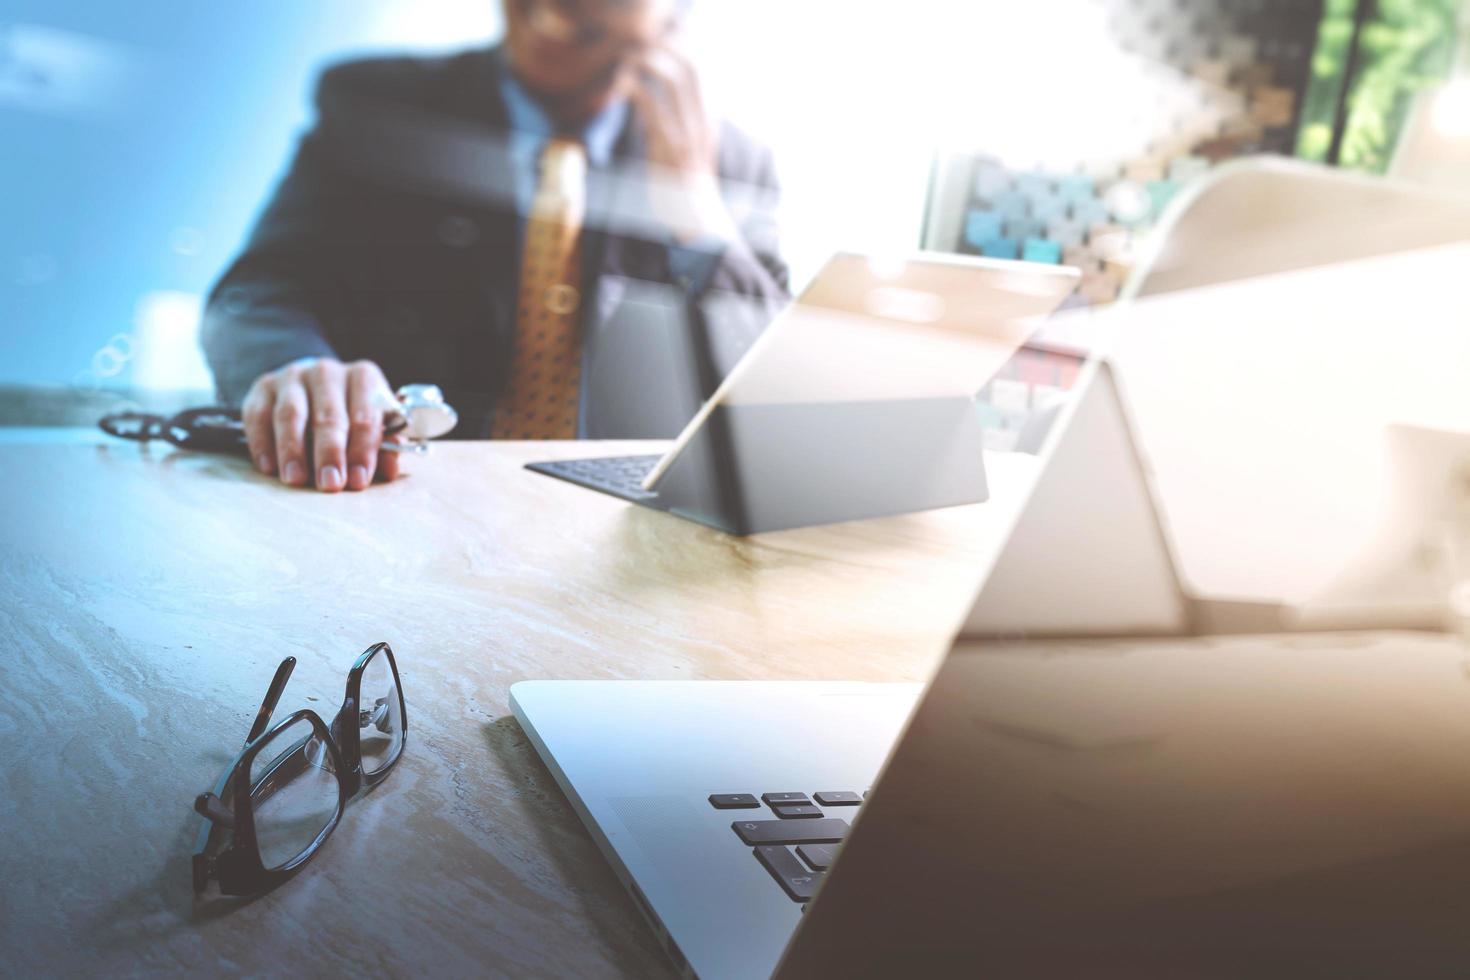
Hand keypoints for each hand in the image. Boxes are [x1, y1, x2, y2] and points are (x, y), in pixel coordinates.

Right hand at [241, 358, 400, 491]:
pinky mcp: (264, 386)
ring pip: (291, 414)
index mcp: (363, 377)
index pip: (366, 415)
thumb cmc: (351, 413)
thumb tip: (389, 470)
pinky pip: (259, 415)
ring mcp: (293, 377)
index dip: (363, 450)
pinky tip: (269, 467)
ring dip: (293, 450)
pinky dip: (263, 442)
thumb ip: (384, 447)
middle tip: (329, 484)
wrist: (315, 387)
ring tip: (296, 479)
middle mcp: (328, 372)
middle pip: (328, 415)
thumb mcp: (375, 425)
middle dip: (329, 453)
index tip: (358, 480)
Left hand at [627, 41, 736, 244]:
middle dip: (662, 48)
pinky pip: (652, 108)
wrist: (699, 221)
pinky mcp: (670, 148)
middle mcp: (702, 122)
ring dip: (646, 64)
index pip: (699, 70)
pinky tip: (623, 87)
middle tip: (636, 48)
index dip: (679, 48)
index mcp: (708, 119)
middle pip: (689, 67)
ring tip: (627, 62)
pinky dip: (634, 90)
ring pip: (672, 81)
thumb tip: (651, 103)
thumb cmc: (687, 186)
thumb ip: (676, 123)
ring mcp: (688, 134)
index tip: (654, 43)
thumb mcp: (689, 149)